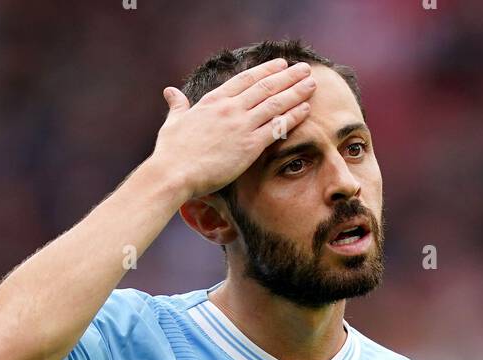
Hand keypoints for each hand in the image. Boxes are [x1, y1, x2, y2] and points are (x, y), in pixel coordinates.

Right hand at [153, 57, 315, 202]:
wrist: (174, 172)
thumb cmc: (171, 152)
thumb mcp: (173, 122)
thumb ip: (177, 106)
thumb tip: (170, 92)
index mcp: (214, 100)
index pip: (246, 79)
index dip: (266, 70)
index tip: (280, 64)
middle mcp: (230, 108)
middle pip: (266, 87)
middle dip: (288, 76)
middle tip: (304, 69)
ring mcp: (241, 126)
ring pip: (275, 103)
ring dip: (296, 92)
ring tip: (311, 83)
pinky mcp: (249, 146)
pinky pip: (276, 127)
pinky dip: (292, 116)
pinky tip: (305, 109)